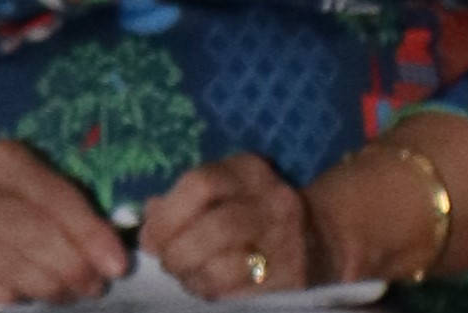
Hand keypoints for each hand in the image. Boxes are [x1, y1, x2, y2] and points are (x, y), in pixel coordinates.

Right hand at [0, 142, 127, 305]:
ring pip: (10, 266)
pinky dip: (14, 299)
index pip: (57, 197)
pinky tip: (30, 300)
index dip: (90, 233)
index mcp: (5, 160)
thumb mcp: (22, 184)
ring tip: (71, 295)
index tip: (117, 264)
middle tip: (96, 286)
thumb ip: (62, 205)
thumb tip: (111, 242)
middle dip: (73, 266)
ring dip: (48, 287)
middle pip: (34, 233)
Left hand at [143, 154, 318, 299]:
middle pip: (213, 227)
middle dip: (178, 253)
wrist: (320, 240)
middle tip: (170, 265)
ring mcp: (285, 240)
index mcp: (249, 171)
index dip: (166, 218)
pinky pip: (237, 293)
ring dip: (195, 279)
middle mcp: (272, 199)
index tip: (150, 241)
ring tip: (193, 277)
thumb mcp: (226, 193)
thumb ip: (184, 201)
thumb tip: (147, 215)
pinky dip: (215, 295)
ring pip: (222, 267)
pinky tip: (216, 288)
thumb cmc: (255, 217)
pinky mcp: (290, 278)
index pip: (200, 183)